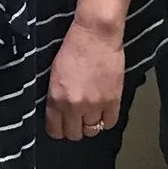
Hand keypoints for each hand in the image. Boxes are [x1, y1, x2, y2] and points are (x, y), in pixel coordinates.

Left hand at [46, 17, 126, 141]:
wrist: (95, 35)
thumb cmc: (73, 47)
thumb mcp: (54, 73)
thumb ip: (56, 96)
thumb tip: (59, 111)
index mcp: (56, 98)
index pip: (55, 130)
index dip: (58, 130)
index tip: (62, 126)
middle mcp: (74, 106)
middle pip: (74, 134)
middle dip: (75, 128)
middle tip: (78, 119)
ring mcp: (94, 105)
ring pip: (92, 130)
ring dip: (91, 123)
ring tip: (92, 112)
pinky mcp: (112, 100)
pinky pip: (110, 123)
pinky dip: (107, 119)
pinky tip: (104, 110)